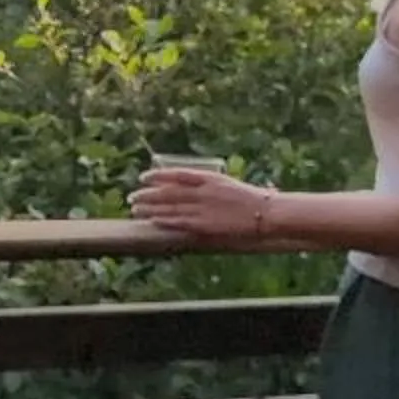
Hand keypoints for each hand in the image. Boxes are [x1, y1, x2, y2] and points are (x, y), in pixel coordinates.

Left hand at [129, 166, 277, 244]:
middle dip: (148, 193)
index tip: (144, 177)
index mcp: (210, 178)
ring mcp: (202, 208)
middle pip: (168, 191)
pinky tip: (151, 220)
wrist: (266, 213)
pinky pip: (178, 221)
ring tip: (135, 208)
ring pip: (169, 206)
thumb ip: (210, 187)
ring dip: (150, 207)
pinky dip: (163, 220)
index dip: (158, 175)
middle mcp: (203, 191)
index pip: (177, 174)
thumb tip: (194, 188)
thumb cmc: (253, 200)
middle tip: (133, 195)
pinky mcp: (204, 224)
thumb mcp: (229, 186)